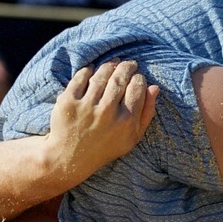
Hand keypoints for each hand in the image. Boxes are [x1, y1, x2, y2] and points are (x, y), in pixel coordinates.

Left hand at [45, 60, 158, 181]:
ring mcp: (86, 106)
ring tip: (113, 64)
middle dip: (127, 67)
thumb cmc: (105, 146)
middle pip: (120, 78)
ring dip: (109, 65)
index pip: (137, 88)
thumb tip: (154, 87)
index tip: (137, 77)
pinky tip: (92, 70)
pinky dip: (88, 70)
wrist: (69, 158)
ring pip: (101, 75)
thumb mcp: (133, 137)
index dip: (139, 78)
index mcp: (126, 121)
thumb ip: (147, 113)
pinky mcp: (68, 102)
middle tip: (128, 64)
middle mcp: (107, 112)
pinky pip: (80, 78)